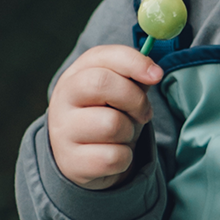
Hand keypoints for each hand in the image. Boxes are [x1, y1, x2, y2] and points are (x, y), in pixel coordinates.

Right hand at [47, 44, 162, 187]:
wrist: (82, 160)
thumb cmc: (106, 117)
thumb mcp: (118, 93)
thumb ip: (133, 77)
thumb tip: (153, 72)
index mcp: (75, 75)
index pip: (102, 57)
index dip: (134, 63)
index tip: (157, 75)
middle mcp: (62, 99)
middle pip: (102, 84)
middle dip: (135, 99)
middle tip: (144, 113)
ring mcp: (63, 131)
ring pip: (112, 124)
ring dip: (130, 132)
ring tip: (122, 136)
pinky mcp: (72, 162)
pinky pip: (114, 157)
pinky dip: (124, 158)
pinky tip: (114, 156)